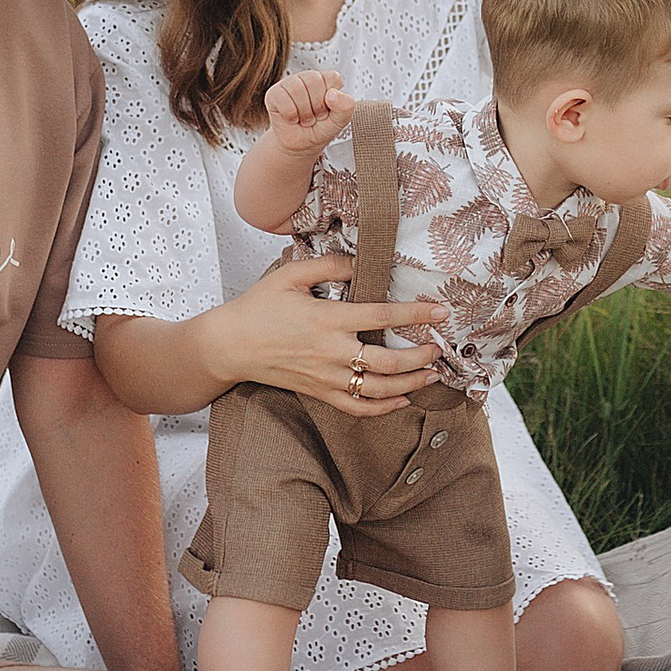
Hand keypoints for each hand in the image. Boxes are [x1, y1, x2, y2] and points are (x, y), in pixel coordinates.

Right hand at [216, 250, 444, 417]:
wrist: (229, 345)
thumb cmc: (258, 307)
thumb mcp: (290, 275)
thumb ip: (330, 265)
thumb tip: (363, 262)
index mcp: (327, 320)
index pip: (382, 317)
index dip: (416, 314)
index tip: (441, 311)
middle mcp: (331, 352)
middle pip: (388, 362)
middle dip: (420, 356)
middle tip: (438, 347)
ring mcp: (326, 377)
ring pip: (378, 390)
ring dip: (410, 383)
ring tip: (432, 375)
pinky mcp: (319, 392)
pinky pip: (357, 408)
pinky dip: (383, 408)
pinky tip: (401, 400)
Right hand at [261, 67, 349, 152]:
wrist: (302, 145)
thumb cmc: (321, 129)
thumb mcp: (340, 120)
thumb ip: (346, 106)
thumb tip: (332, 94)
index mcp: (326, 79)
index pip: (333, 78)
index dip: (333, 99)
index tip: (329, 109)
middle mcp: (307, 77)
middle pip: (314, 81)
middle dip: (317, 107)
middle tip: (315, 116)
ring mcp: (289, 84)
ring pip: (297, 89)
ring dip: (304, 113)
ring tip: (304, 119)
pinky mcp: (273, 94)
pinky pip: (282, 99)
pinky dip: (290, 115)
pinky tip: (292, 118)